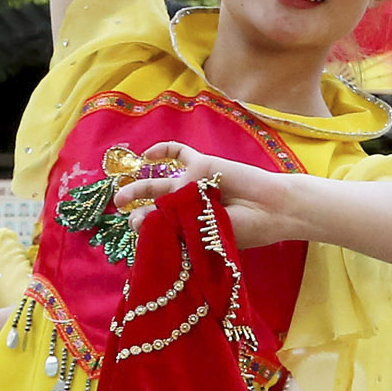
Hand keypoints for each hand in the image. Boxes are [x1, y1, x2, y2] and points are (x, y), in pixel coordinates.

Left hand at [117, 147, 290, 252]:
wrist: (271, 209)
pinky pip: (177, 153)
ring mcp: (193, 184)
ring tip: (120, 198)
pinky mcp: (202, 164)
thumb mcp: (202, 233)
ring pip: (159, 183)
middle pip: (155, 207)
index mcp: (192, 227)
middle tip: (124, 217)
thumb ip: (170, 226)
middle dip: (137, 213)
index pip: (162, 229)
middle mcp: (189, 206)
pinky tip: (146, 155)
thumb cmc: (242, 229)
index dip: (147, 234)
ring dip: (138, 188)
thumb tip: (135, 221)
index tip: (139, 241)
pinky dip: (161, 150)